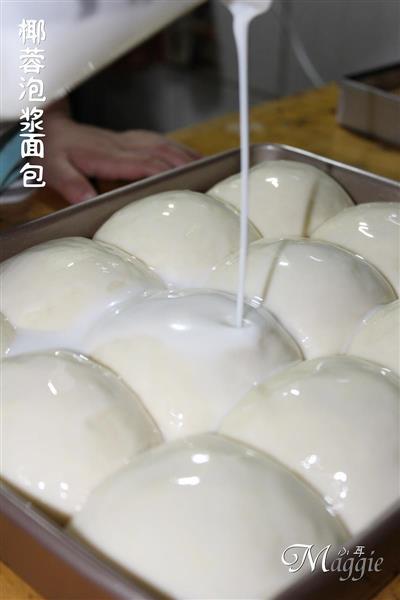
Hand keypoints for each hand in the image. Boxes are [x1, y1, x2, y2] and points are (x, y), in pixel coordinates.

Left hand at [41, 101, 199, 203]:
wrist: (46, 128)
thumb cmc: (50, 152)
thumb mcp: (52, 170)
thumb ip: (71, 184)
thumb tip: (87, 200)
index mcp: (106, 155)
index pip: (143, 163)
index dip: (164, 173)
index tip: (183, 185)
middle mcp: (121, 145)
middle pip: (161, 153)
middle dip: (185, 166)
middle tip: (207, 180)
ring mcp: (126, 141)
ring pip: (163, 144)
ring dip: (187, 156)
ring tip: (208, 168)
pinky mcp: (128, 140)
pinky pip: (159, 141)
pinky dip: (179, 148)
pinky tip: (191, 156)